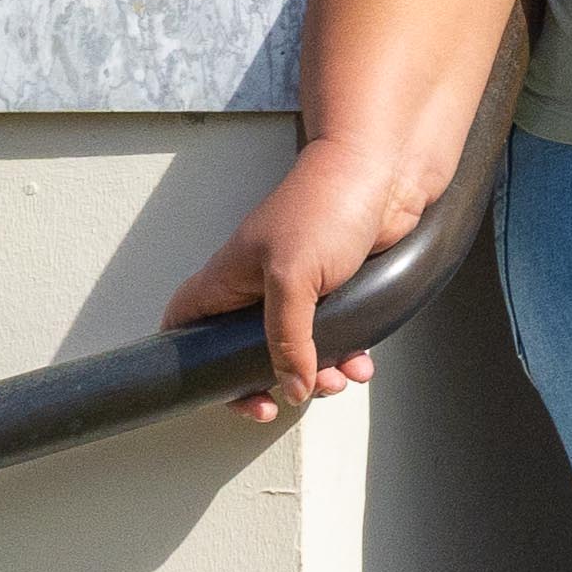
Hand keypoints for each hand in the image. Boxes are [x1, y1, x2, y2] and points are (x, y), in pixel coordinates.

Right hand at [158, 127, 443, 430]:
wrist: (386, 172)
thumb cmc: (326, 206)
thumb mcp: (293, 279)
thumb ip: (288, 339)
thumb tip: (293, 389)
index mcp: (229, 279)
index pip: (185, 324)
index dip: (191, 362)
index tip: (222, 390)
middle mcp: (257, 286)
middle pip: (244, 349)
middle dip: (267, 379)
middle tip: (288, 399)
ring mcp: (299, 288)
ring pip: (296, 348)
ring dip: (316, 373)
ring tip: (339, 380)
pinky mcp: (339, 289)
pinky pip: (336, 335)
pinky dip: (347, 355)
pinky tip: (363, 364)